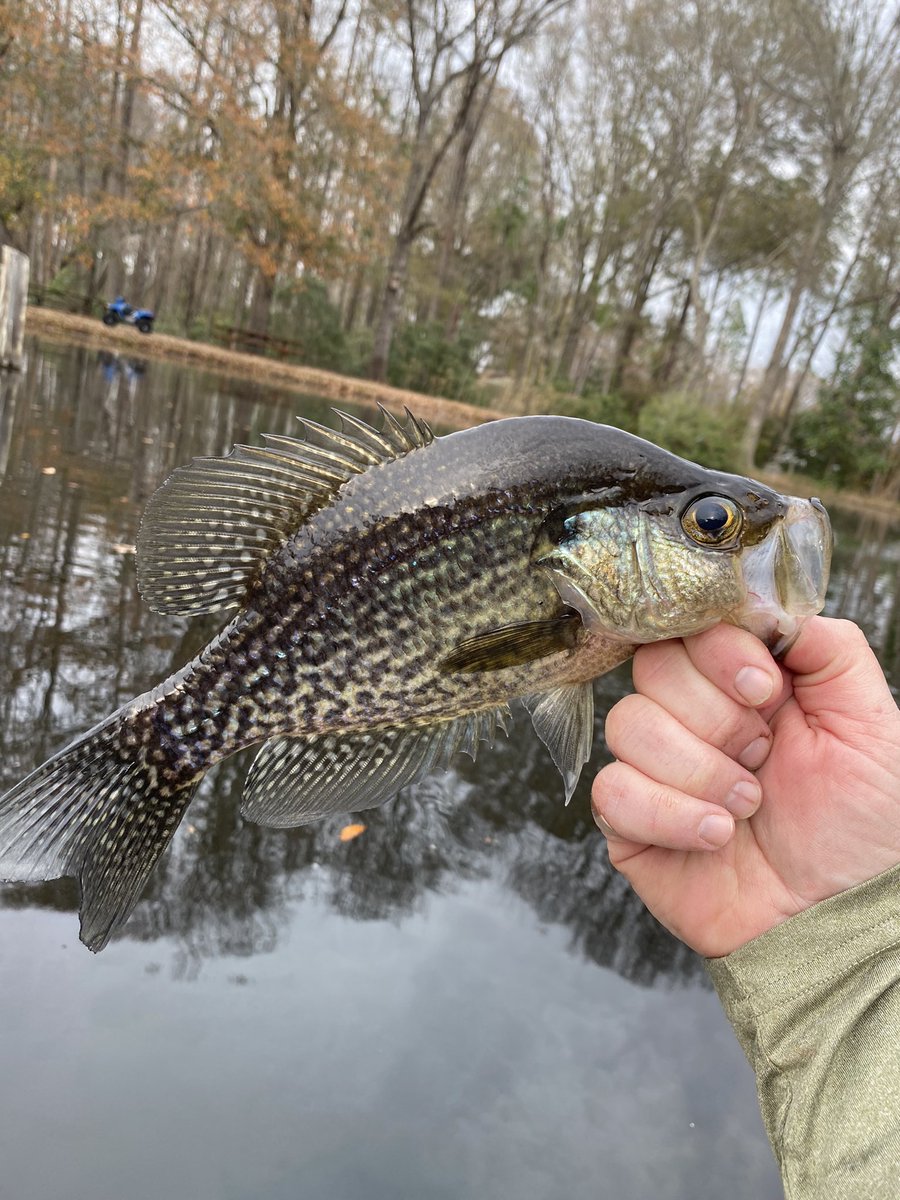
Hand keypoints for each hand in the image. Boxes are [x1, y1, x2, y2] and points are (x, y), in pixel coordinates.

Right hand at [592, 617, 899, 956]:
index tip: (767, 691)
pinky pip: (612, 791)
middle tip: (762, 757)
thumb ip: (828, 647)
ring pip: (628, 725)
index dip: (720, 652)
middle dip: (716, 718)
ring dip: (698, 770)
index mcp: (742, 682)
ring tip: (747, 807)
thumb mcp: (870, 722)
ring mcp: (655, 769)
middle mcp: (692, 717)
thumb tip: (765, 605)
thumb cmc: (861, 827)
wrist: (840, 920)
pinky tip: (714, 836)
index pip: (691, 627)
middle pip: (653, 668)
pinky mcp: (629, 822)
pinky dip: (667, 812)